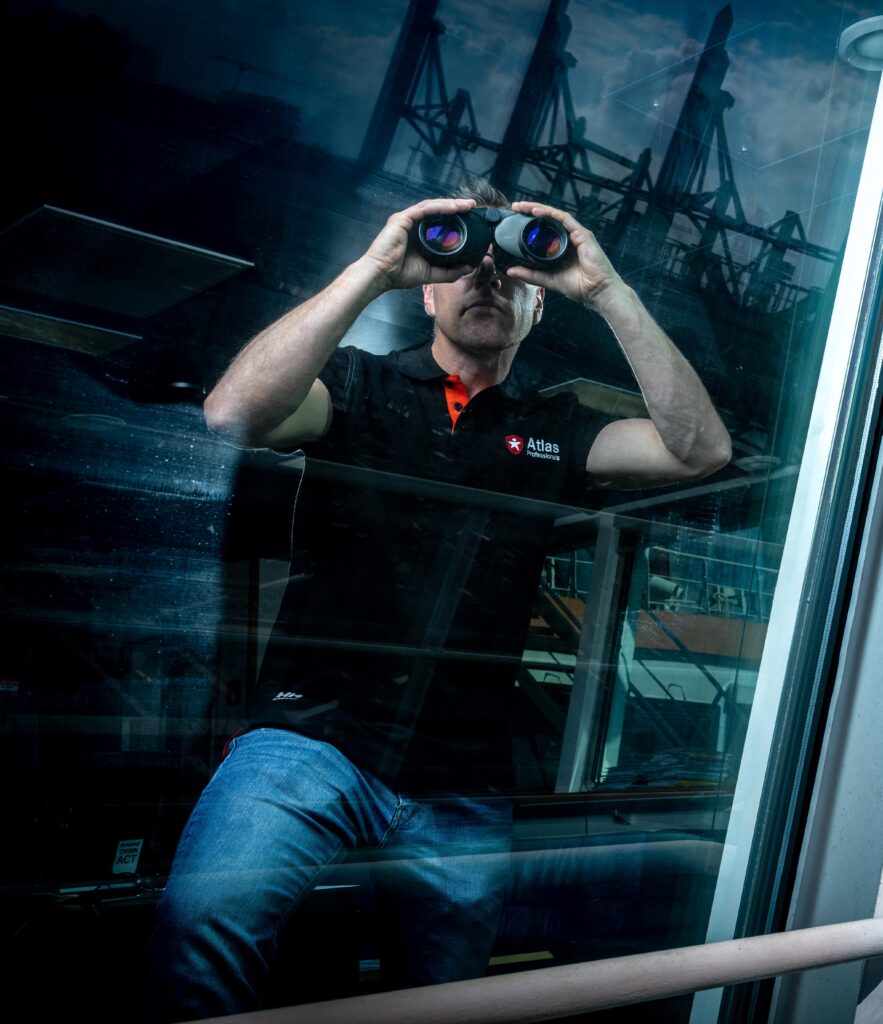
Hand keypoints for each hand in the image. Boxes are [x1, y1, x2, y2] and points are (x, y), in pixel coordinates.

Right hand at [361, 197, 478, 292]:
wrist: (382, 276)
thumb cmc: (400, 275)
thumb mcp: (431, 274)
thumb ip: (449, 271)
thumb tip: (468, 267)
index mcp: (418, 235)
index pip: (439, 222)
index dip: (455, 218)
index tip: (470, 218)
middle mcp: (413, 224)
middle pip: (437, 211)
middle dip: (456, 207)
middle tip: (472, 206)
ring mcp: (407, 219)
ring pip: (433, 206)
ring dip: (451, 204)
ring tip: (466, 205)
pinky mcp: (402, 218)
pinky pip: (425, 209)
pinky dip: (440, 207)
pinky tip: (453, 207)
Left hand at [506, 200, 624, 310]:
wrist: (598, 291)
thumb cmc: (579, 286)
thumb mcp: (548, 279)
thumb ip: (530, 275)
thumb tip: (510, 271)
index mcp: (561, 247)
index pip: (544, 229)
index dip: (530, 222)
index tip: (515, 218)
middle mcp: (569, 237)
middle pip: (548, 219)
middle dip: (531, 211)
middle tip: (515, 207)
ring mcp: (576, 234)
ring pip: (555, 216)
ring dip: (538, 209)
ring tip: (523, 206)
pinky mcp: (582, 234)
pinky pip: (564, 219)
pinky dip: (550, 214)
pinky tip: (537, 212)